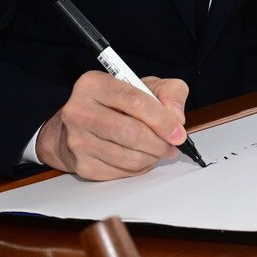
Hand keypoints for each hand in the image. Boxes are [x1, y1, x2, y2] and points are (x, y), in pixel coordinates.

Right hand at [35, 71, 188, 179]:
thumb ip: (168, 91)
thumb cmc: (115, 104)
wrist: (78, 126)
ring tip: (157, 149)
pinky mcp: (82, 165)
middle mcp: (79, 111)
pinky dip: (139, 168)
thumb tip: (176, 116)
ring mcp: (78, 140)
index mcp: (94, 84)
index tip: (178, 132)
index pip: (135, 100)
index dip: (162, 119)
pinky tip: (139, 156)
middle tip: (171, 144)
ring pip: (129, 157)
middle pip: (131, 132)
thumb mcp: (143, 86)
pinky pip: (122, 172)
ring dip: (152, 157)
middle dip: (159, 142)